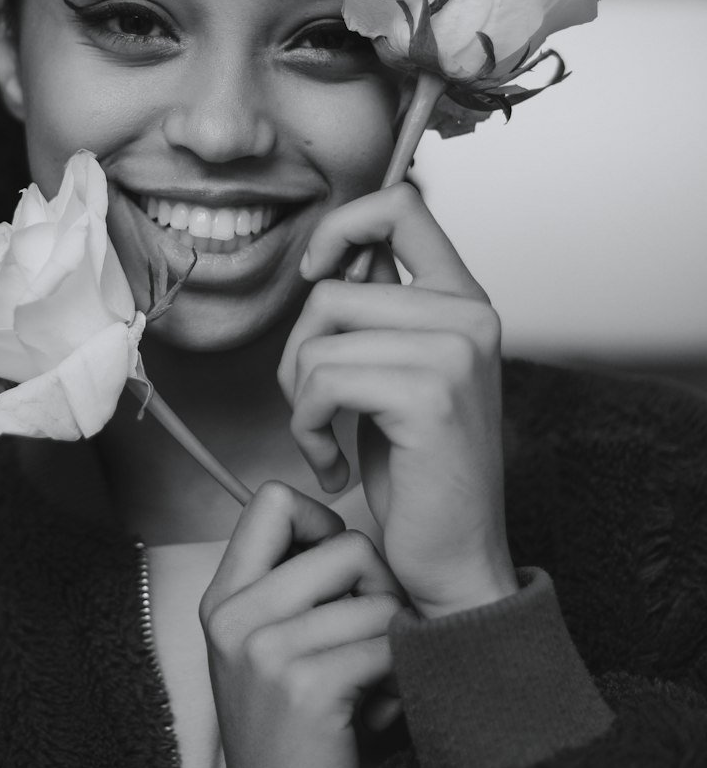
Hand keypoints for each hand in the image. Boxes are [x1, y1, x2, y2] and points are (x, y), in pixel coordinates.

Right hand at [199, 482, 400, 767]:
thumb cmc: (294, 743)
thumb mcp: (271, 656)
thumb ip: (295, 593)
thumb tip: (362, 544)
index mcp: (223, 600)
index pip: (274, 500)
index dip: (324, 524)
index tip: (341, 575)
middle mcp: (234, 616)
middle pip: (345, 542)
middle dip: (381, 586)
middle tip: (376, 638)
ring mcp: (265, 649)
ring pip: (376, 593)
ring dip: (396, 637)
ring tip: (378, 681)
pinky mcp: (307, 686)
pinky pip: (387, 641)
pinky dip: (401, 675)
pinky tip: (383, 708)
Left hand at [278, 182, 517, 620]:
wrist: (454, 562)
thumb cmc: (416, 474)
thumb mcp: (396, 373)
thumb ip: (377, 311)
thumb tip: (328, 259)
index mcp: (465, 301)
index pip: (401, 205)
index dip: (341, 229)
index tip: (317, 279)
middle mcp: (470, 316)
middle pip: (332, 287)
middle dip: (297, 351)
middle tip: (312, 407)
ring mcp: (455, 352)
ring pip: (319, 337)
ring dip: (298, 397)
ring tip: (323, 438)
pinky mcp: (429, 394)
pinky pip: (321, 382)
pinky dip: (306, 430)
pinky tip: (332, 465)